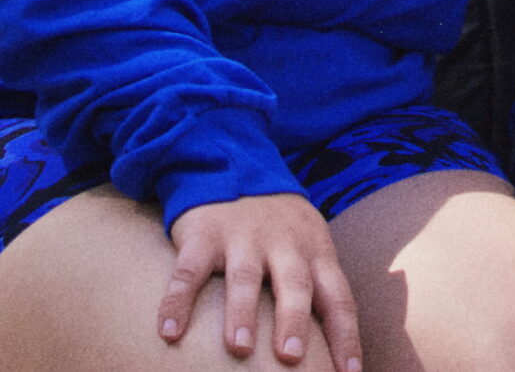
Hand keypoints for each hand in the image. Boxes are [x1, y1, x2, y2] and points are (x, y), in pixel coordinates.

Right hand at [160, 193, 361, 369]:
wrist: (233, 163)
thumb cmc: (279, 226)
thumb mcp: (310, 245)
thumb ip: (319, 288)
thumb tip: (334, 349)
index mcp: (315, 253)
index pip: (338, 298)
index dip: (345, 335)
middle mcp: (284, 244)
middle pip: (295, 284)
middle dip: (293, 321)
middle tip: (290, 358)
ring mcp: (243, 237)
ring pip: (245, 277)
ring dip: (242, 312)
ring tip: (239, 348)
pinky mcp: (204, 234)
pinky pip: (189, 271)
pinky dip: (177, 302)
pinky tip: (169, 333)